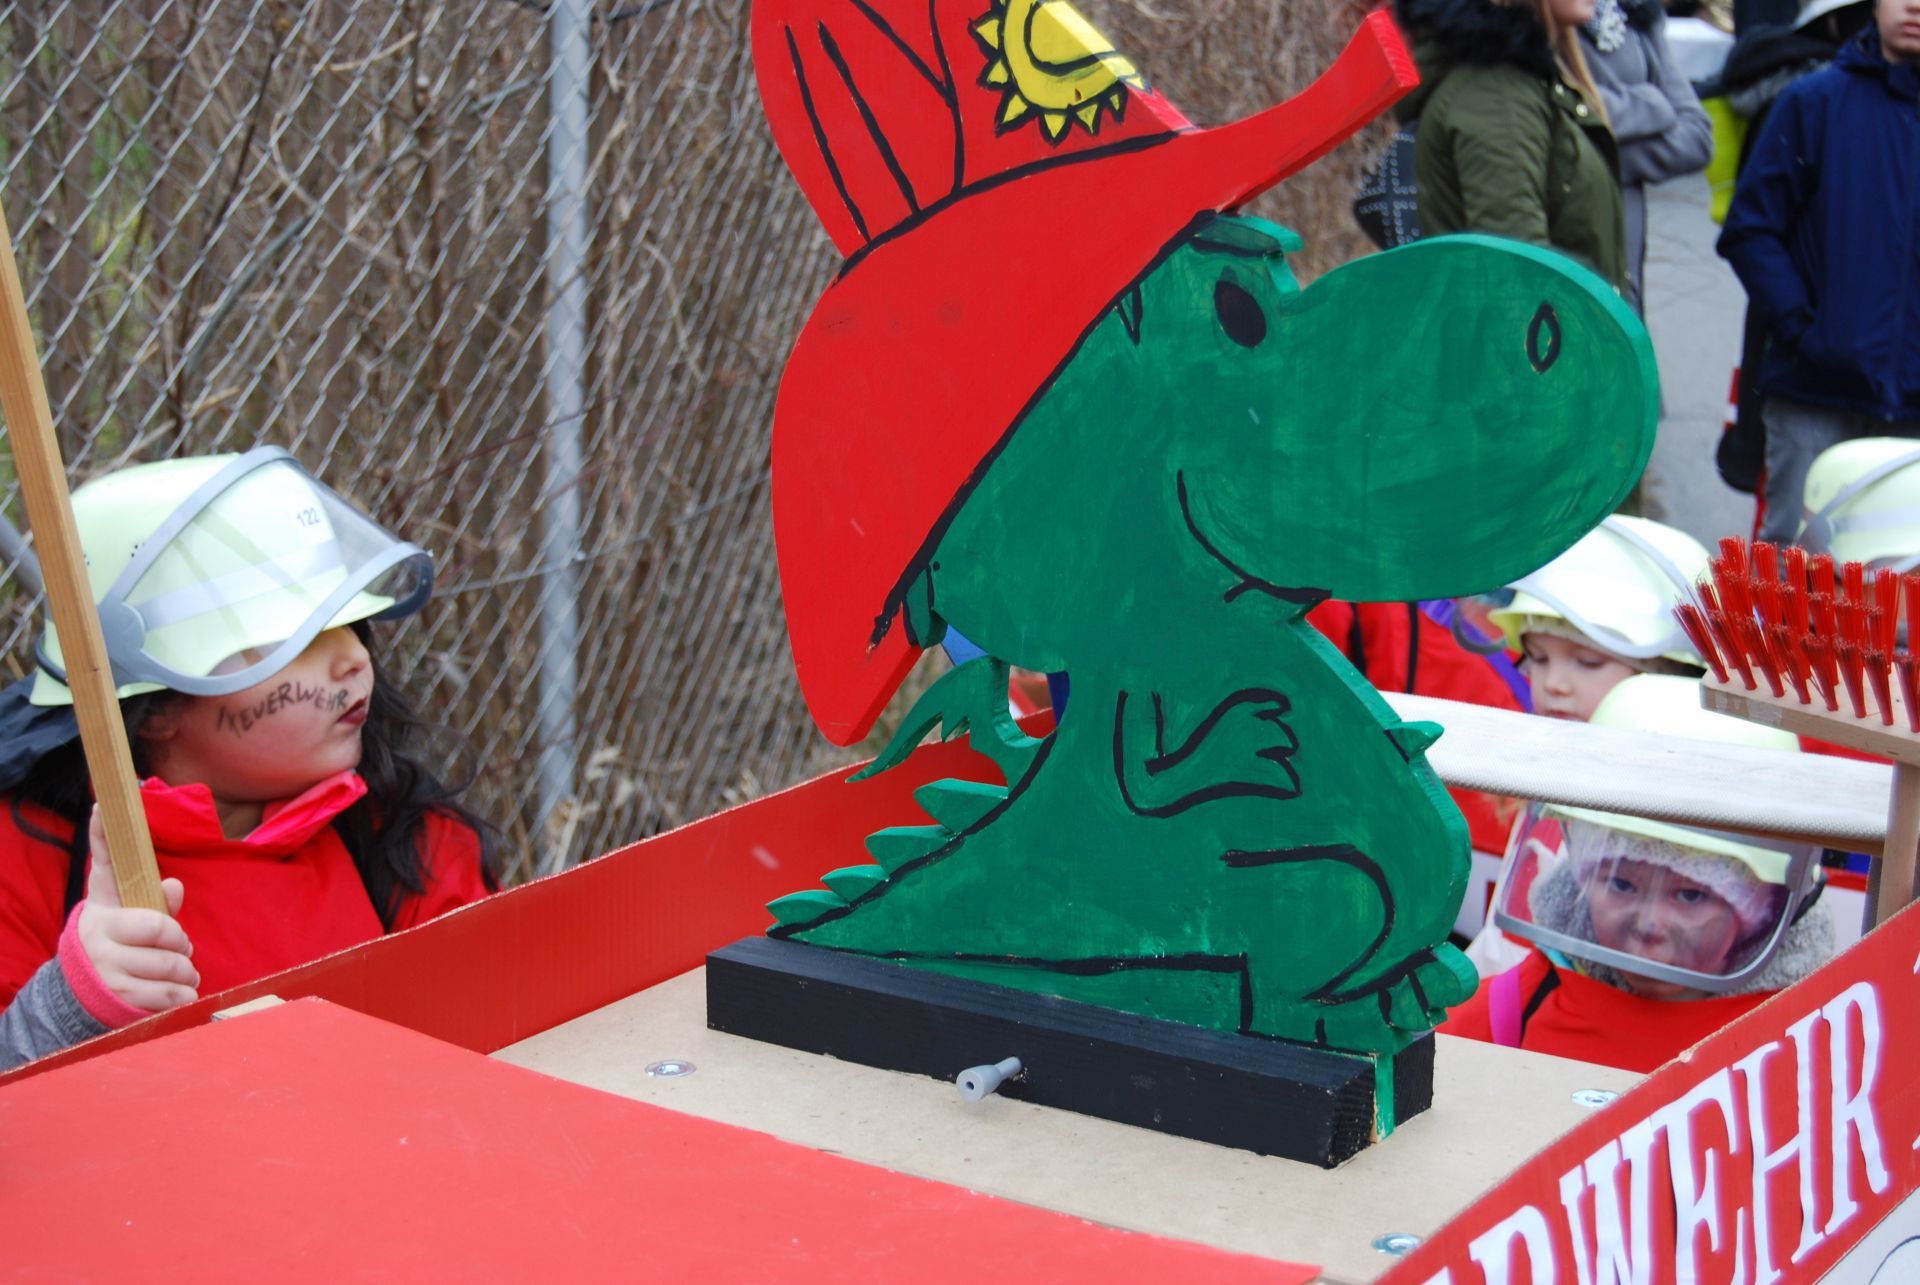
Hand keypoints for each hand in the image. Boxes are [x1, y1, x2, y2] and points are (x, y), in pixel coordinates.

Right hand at [75, 807, 197, 1012]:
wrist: (87, 995)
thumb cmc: (121, 947)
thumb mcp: (132, 920)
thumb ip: (157, 904)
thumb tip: (174, 886)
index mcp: (103, 904)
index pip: (104, 864)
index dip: (102, 834)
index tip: (102, 806)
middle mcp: (99, 932)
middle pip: (162, 929)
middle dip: (181, 942)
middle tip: (178, 948)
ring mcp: (106, 966)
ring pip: (172, 964)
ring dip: (186, 971)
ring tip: (177, 972)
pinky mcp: (118, 997)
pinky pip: (171, 994)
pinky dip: (184, 995)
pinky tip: (174, 992)